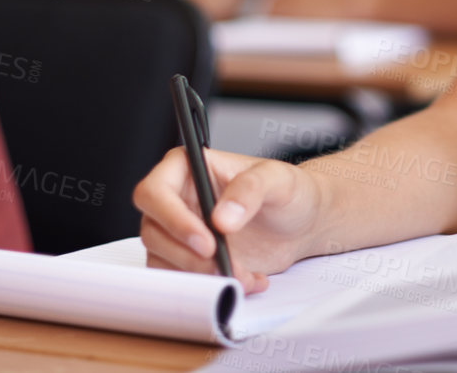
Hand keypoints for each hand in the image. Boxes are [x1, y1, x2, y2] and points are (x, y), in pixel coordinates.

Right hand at [134, 146, 324, 293]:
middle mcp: (178, 200)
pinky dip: (210, 287)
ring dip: (200, 275)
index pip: (154, 191)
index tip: (206, 241)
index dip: (172, 219)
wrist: (303, 223)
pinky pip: (181, 280)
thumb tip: (221, 217)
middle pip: (153, 232)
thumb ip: (250, 189)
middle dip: (187, 256)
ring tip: (242, 272)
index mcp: (189, 168)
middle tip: (223, 263)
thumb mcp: (278, 179)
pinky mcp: (191, 260)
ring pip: (162, 261)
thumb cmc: (289, 191)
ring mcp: (181, 233)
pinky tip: (245, 278)